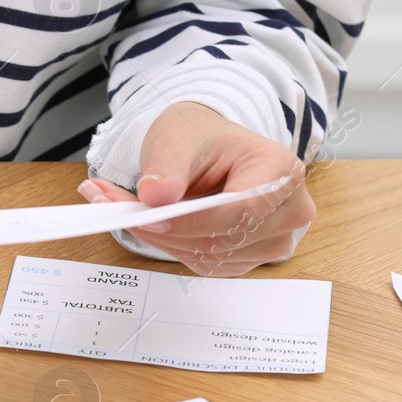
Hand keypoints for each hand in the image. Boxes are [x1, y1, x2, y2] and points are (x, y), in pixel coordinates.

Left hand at [78, 102, 312, 276]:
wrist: (208, 150)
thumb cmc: (201, 139)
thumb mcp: (178, 137)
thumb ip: (167, 167)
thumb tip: (154, 195)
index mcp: (280, 170)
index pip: (240, 210)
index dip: (191, 220)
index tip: (146, 216)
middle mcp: (288, 209)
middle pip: (224, 239)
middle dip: (164, 228)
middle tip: (112, 205)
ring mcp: (272, 238)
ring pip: (210, 257)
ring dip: (162, 239)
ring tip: (125, 208)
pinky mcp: (249, 256)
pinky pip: (205, 264)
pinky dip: (171, 246)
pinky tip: (153, 223)